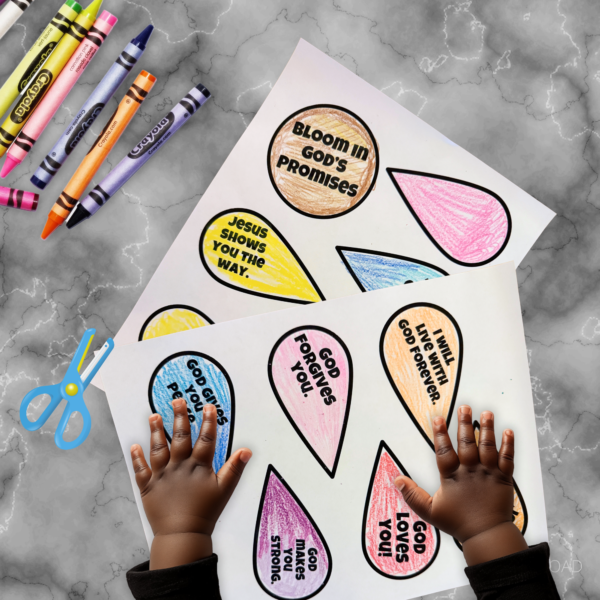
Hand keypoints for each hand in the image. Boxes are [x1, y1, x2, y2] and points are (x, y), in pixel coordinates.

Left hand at [130, 399, 251, 569]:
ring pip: (158, 448)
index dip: (208, 421)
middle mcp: (179, 466)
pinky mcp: (148, 486)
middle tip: (177, 401)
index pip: (206, 439)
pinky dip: (137, 458)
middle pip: (180, 437)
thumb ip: (235, 468)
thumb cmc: (206, 512)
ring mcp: (162, 475)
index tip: (208, 406)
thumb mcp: (225, 489)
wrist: (182, 535)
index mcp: (198, 466)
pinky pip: (141, 469)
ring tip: (154, 416)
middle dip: (180, 417)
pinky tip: (134, 446)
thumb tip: (246, 450)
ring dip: (156, 431)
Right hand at [394, 405, 526, 565]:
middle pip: (467, 443)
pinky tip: (508, 431)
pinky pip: (507, 458)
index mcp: (453, 477)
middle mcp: (471, 471)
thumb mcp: (430, 511)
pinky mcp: (504, 479)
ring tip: (487, 413)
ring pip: (488, 447)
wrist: (487, 535)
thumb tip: (397, 480)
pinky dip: (508, 444)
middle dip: (465, 423)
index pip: (444, 451)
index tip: (438, 418)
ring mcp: (489, 473)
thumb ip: (413, 495)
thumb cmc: (458, 523)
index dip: (440, 434)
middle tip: (464, 407)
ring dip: (487, 429)